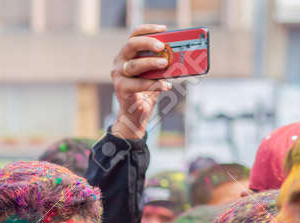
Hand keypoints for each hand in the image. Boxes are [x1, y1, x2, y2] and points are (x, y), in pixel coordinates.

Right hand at [110, 25, 173, 139]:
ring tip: (165, 64)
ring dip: (151, 63)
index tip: (164, 30)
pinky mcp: (121, 89)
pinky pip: (137, 85)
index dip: (148, 29)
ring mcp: (118, 75)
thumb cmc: (147, 91)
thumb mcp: (156, 73)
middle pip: (131, 45)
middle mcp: (120, 61)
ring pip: (134, 65)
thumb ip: (162, 63)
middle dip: (147, 43)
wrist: (136, 114)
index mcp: (128, 53)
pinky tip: (166, 86)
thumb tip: (181, 54)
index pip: (135, 35)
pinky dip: (153, 84)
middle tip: (162, 46)